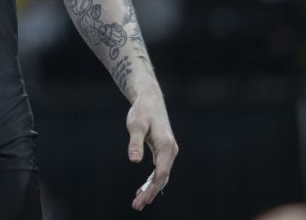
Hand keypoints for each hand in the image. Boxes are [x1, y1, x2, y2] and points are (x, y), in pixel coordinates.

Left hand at [127, 91, 177, 211]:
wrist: (150, 100)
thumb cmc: (142, 111)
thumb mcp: (136, 125)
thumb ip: (135, 143)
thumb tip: (134, 161)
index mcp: (166, 146)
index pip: (161, 173)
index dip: (152, 188)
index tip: (142, 200)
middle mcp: (171, 150)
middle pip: (162, 177)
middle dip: (150, 193)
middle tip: (137, 206)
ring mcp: (169, 151)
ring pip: (162, 175)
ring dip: (151, 189)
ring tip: (139, 202)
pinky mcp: (164, 151)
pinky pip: (160, 170)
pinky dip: (152, 180)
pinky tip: (144, 188)